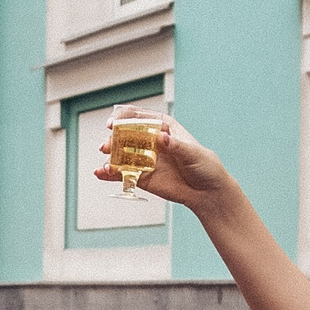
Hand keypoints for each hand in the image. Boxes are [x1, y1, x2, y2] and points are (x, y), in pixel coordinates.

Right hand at [89, 113, 234, 210]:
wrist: (207, 191)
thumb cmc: (204, 166)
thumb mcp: (193, 153)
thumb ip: (176, 145)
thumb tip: (162, 138)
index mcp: (163, 127)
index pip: (139, 117)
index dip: (124, 118)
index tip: (113, 122)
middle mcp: (151, 141)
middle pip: (126, 135)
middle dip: (114, 139)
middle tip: (107, 146)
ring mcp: (145, 159)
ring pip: (122, 154)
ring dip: (110, 156)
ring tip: (106, 163)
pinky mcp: (142, 176)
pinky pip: (122, 173)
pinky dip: (110, 173)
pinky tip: (101, 173)